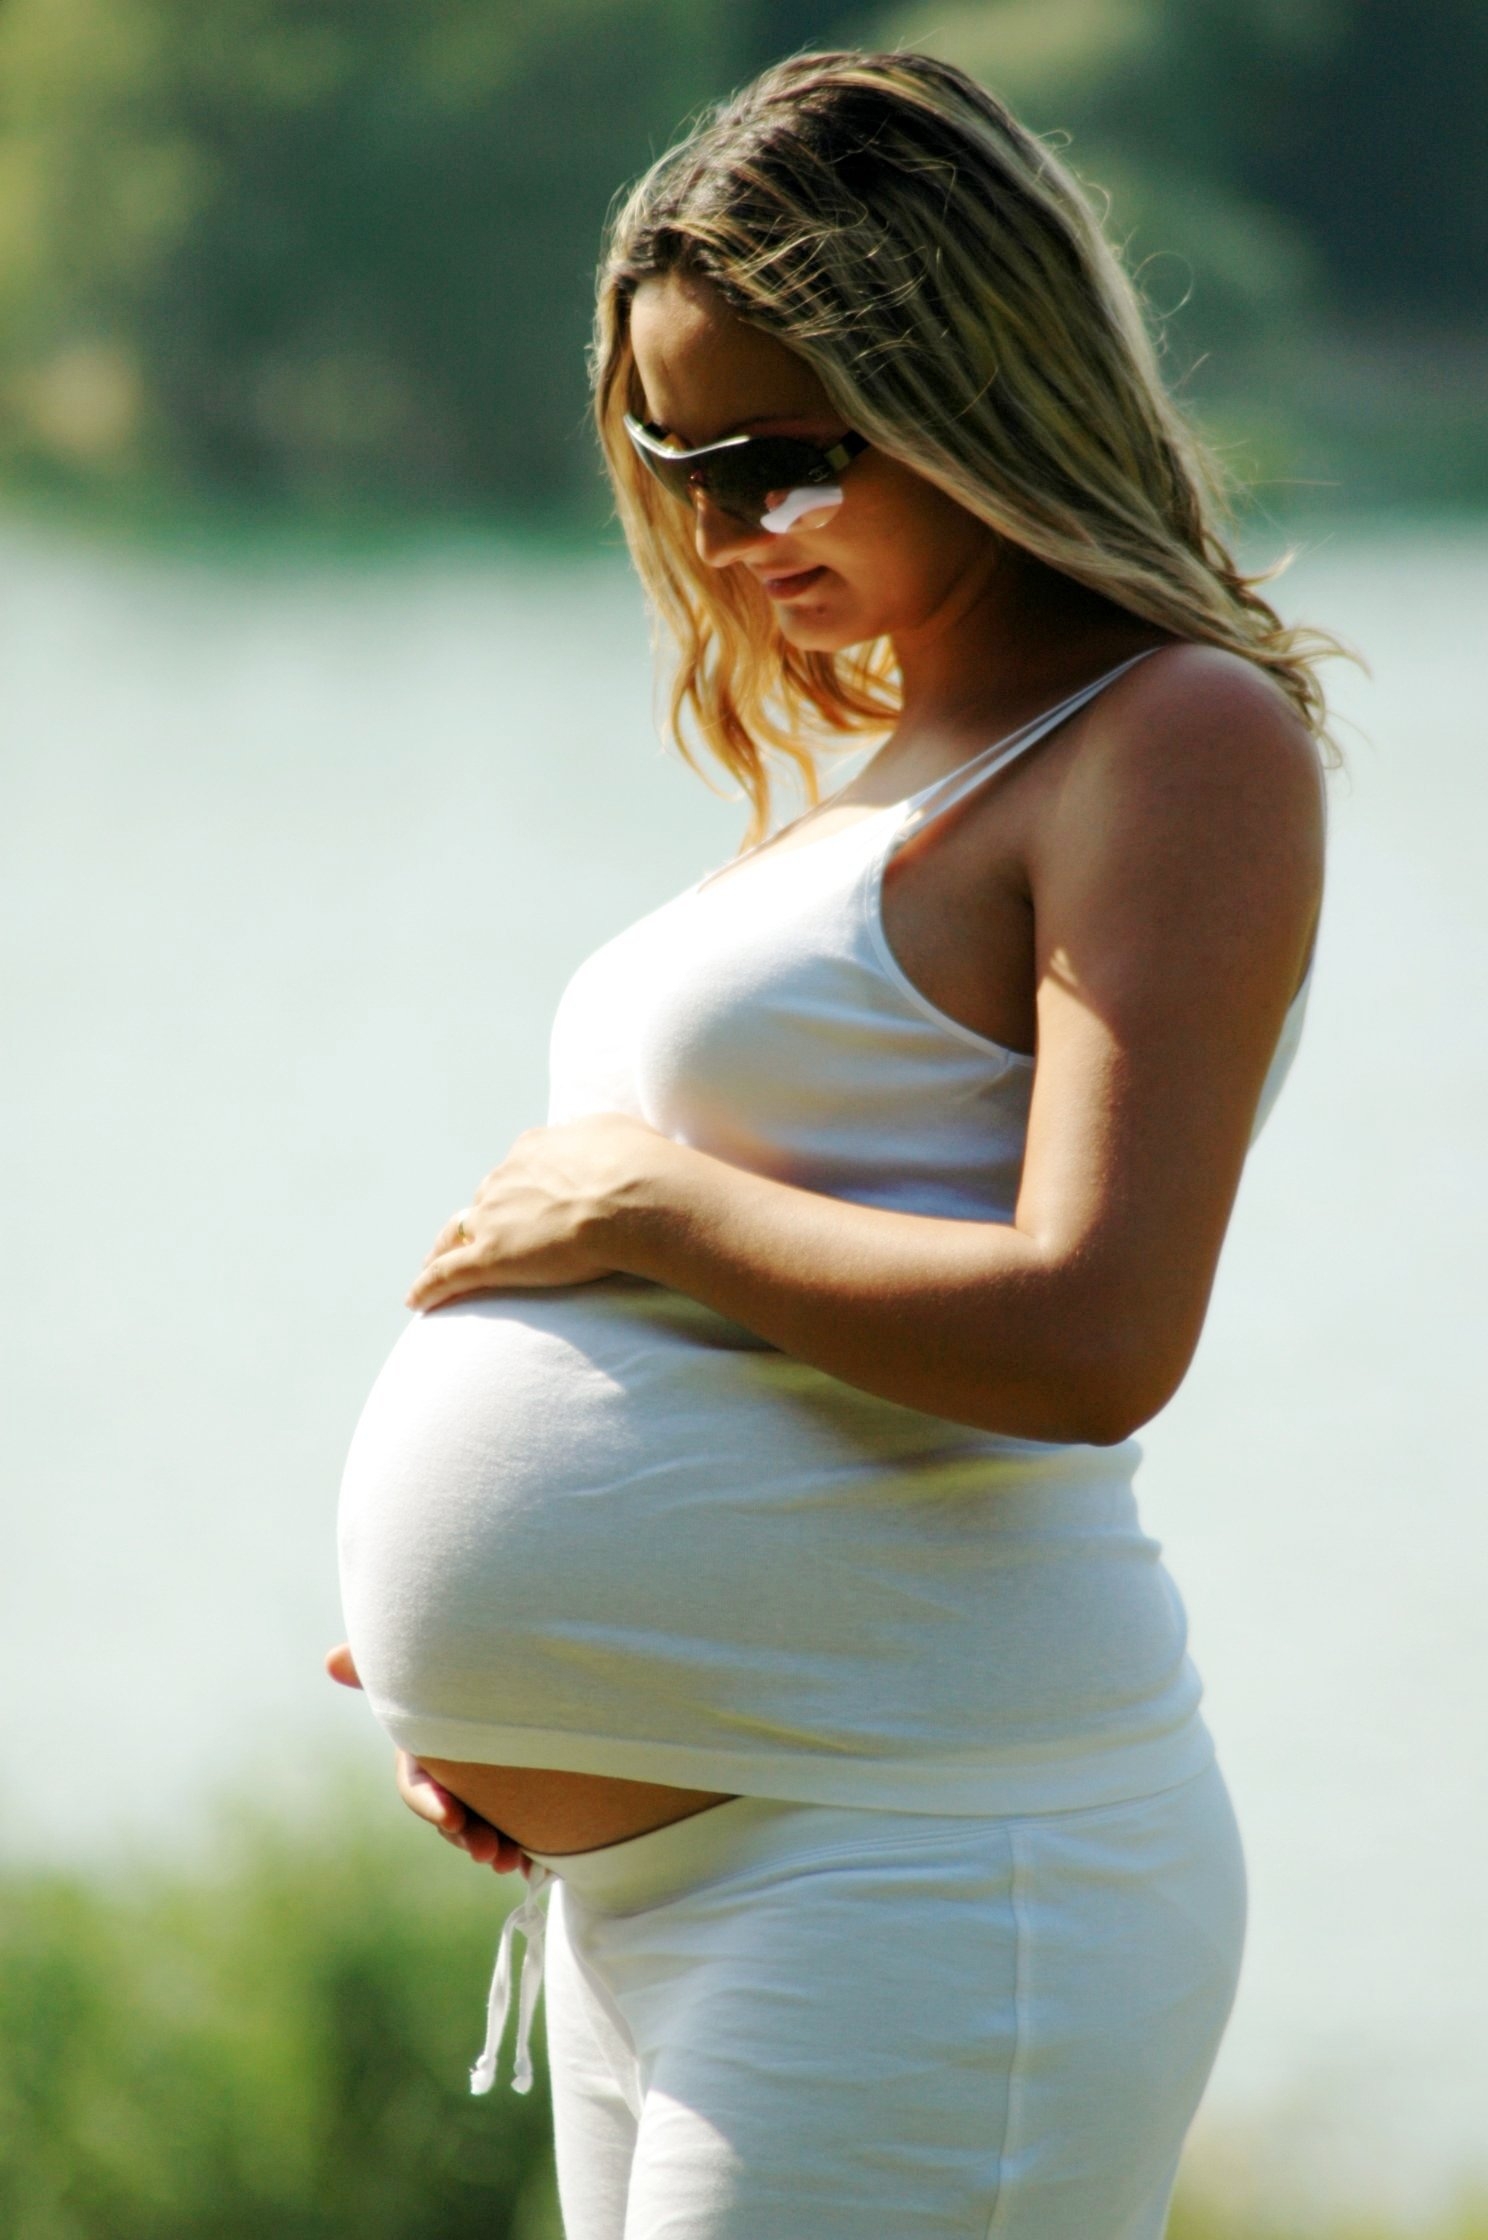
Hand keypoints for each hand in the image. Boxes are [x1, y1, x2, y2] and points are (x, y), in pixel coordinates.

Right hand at [323, 1644, 527, 1874]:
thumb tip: (331, 1660)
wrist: (521, 1679)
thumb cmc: (455, 1674)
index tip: (451, 1814)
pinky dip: (524, 1848)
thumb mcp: (421, 1676)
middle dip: (465, 1835)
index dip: (430, 1802)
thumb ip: (382, 1672)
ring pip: (482, 1829)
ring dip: (493, 1849)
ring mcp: (483, 1793)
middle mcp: (451, 1779)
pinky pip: (517, 1831)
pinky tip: (533, 1862)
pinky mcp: (516, 1801)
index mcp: (424, 1755)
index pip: (417, 1786)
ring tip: (509, 1859)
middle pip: (452, 1816)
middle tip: (486, 1848)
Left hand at [405, 1112, 670, 1311]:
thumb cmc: (639, 1166)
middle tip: (481, 1238)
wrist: (633, 1197)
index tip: (519, 1201)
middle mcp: (506, 1178)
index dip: (516, 1188)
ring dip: (444, 1249)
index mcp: (534, 1150)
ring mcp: (494, 1218)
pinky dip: (428, 1287)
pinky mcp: (490, 1257)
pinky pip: (447, 1274)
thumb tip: (601, 1148)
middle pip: (484, 1200)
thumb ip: (596, 1140)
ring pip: (456, 1234)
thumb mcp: (616, 1133)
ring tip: (433, 1268)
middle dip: (482, 1218)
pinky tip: (415, 1301)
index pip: (516, 1170)